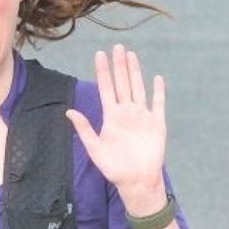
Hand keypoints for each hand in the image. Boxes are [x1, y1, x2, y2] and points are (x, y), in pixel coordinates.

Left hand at [63, 43, 172, 206]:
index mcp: (111, 116)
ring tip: (131, 55)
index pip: (106, 88)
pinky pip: (158, 104)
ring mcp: (142, 116)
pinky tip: (157, 79)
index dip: (103, 71)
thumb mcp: (95, 149)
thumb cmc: (114, 168)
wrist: (136, 181)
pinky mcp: (157, 123)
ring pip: (138, 88)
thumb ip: (84, 129)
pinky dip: (158, 91)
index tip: (100, 54)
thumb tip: (69, 112)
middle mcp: (126, 112)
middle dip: (119, 65)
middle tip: (117, 46)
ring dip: (135, 72)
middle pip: (122, 83)